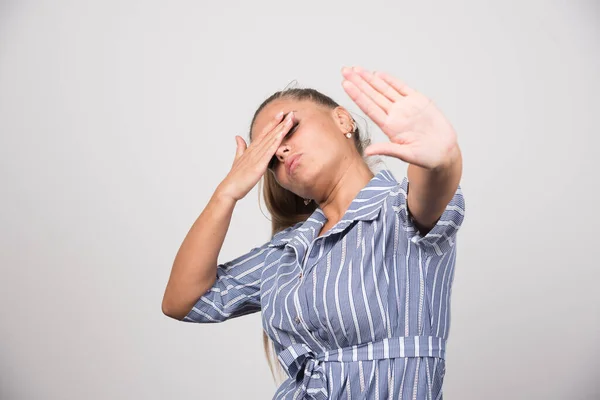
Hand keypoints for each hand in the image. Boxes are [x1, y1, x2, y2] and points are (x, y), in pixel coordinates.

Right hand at [216, 111, 294, 200]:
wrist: (229, 188)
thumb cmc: (235, 176)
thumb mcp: (238, 159)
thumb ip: (240, 147)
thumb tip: (238, 137)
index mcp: (251, 149)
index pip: (264, 133)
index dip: (273, 123)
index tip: (281, 114)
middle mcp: (254, 150)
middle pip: (269, 133)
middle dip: (280, 123)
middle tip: (290, 112)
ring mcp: (256, 157)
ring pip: (271, 140)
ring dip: (281, 129)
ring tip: (290, 120)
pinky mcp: (258, 165)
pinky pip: (269, 152)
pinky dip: (275, 143)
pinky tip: (281, 136)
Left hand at [341, 66, 458, 169]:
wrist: (444, 152)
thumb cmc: (426, 157)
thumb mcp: (406, 155)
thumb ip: (387, 150)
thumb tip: (367, 152)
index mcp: (389, 127)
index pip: (369, 107)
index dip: (357, 95)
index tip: (346, 84)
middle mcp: (394, 115)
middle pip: (372, 95)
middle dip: (358, 82)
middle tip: (345, 70)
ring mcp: (405, 107)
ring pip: (384, 89)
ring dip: (370, 79)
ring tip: (356, 69)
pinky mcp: (418, 101)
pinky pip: (401, 88)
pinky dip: (390, 80)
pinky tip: (378, 74)